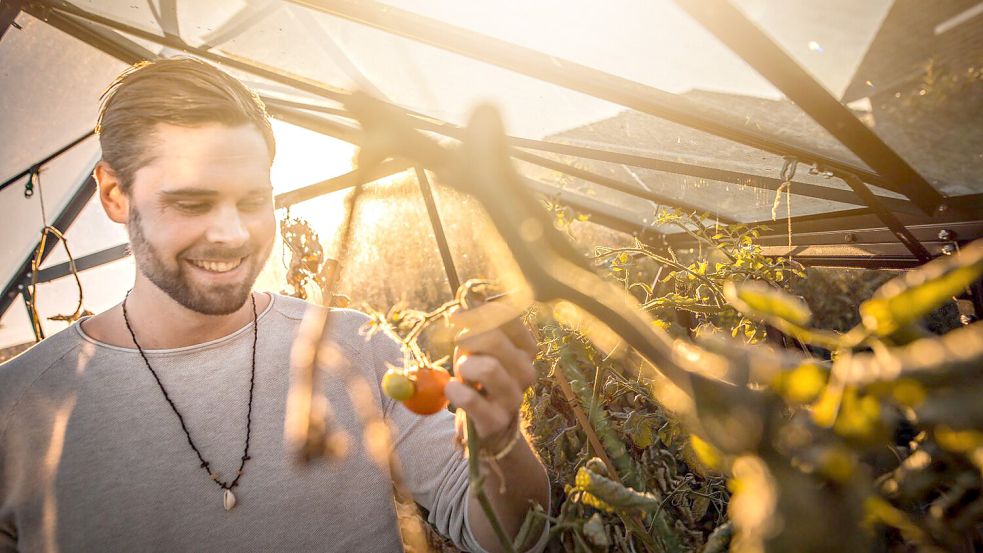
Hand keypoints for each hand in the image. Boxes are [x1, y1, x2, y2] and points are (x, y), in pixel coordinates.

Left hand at [443, 301, 537, 452]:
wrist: (486, 425)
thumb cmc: (480, 378)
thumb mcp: (478, 349)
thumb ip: (473, 329)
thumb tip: (461, 309)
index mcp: (525, 349)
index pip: (508, 318)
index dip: (479, 311)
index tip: (459, 317)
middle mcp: (525, 372)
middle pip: (495, 339)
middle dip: (468, 338)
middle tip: (458, 344)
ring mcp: (513, 398)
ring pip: (488, 368)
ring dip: (465, 366)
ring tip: (462, 374)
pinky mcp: (496, 420)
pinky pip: (471, 399)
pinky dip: (454, 390)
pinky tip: (452, 389)